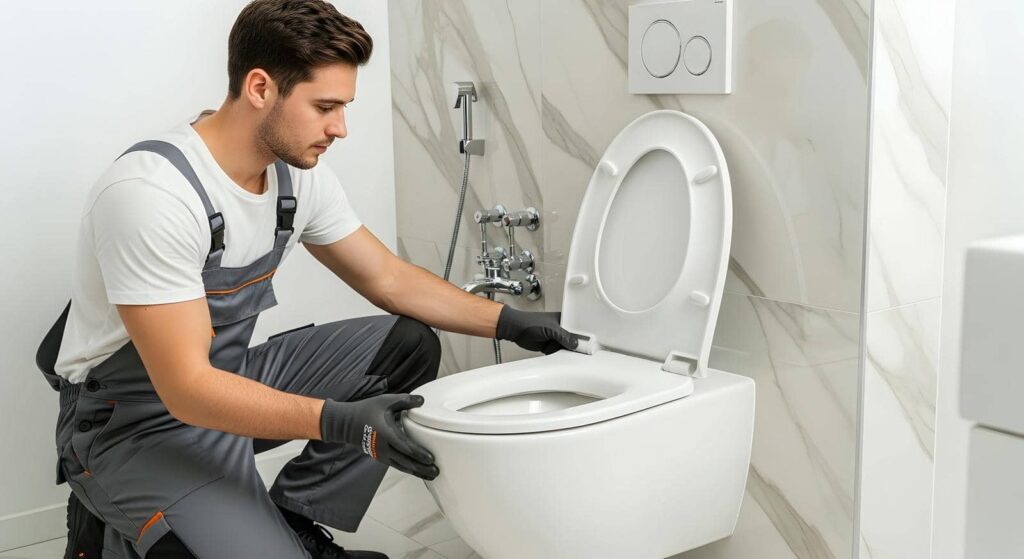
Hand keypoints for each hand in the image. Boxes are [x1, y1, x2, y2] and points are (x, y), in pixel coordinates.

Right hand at [320, 394, 438, 479]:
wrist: (346, 423)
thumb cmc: (367, 411)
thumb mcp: (386, 401)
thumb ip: (405, 400)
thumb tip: (422, 400)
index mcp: (386, 433)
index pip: (405, 447)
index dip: (418, 454)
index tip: (430, 459)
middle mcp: (384, 447)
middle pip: (406, 462)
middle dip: (421, 468)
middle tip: (436, 471)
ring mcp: (381, 454)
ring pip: (401, 466)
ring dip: (416, 471)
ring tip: (431, 475)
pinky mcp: (380, 457)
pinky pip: (396, 465)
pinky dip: (408, 469)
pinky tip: (417, 471)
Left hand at [495, 305, 578, 353]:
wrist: (515, 330)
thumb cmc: (530, 322)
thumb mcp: (550, 329)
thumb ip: (563, 336)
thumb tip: (575, 344)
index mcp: (564, 320)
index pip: (579, 329)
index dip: (585, 337)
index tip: (591, 346)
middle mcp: (562, 330)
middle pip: (575, 340)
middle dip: (579, 347)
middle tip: (584, 354)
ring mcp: (557, 339)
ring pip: (568, 348)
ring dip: (571, 353)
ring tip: (577, 358)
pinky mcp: (551, 347)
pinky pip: (560, 353)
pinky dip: (562, 357)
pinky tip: (567, 360)